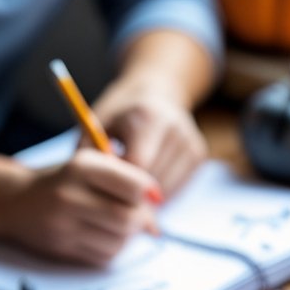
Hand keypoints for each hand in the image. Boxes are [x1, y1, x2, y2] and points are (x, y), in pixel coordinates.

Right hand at [1, 150, 158, 266]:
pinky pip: (104, 256)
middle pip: (127, 218)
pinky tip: (102, 236)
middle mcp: (69, 194)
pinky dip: (111, 249)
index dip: (149, 194)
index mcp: (81, 166)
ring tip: (117, 225)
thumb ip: (126, 180)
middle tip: (138, 217)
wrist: (16, 200)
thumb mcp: (91, 166)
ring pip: (118, 241)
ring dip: (127, 237)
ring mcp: (62, 224)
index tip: (150, 197)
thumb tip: (157, 211)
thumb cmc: (64, 181)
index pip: (134, 186)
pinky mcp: (61, 248)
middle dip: (140, 221)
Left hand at [92, 85, 207, 196]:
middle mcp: (174, 127)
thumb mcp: (97, 125)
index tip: (105, 185)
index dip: (119, 181)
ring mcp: (190, 141)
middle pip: (154, 179)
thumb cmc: (119, 114)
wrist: (156, 92)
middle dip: (132, 193)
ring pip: (167, 189)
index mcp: (147, 116)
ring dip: (146, 197)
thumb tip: (96, 190)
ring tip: (128, 188)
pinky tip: (146, 184)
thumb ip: (91, 154)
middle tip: (114, 194)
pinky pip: (177, 189)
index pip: (138, 164)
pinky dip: (160, 193)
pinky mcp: (199, 154)